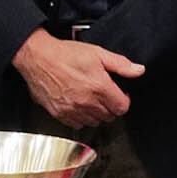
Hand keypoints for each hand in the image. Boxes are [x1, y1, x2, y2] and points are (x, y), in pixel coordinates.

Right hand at [14, 29, 142, 128]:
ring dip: (96, 114)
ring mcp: (72, 110)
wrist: (37, 57)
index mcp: (99, 87)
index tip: (119, 94)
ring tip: (91, 100)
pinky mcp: (59, 114)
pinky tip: (79, 105)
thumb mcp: (97, 53)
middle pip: (109, 117)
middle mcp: (87, 102)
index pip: (122, 107)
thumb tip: (139, 70)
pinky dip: (81, 118)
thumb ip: (120, 64)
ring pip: (94, 122)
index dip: (123, 100)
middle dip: (110, 107)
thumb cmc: (65, 54)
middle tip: (104, 95)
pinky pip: (77, 124)